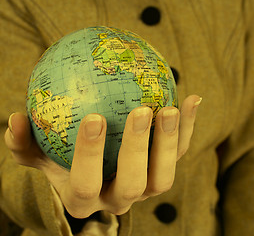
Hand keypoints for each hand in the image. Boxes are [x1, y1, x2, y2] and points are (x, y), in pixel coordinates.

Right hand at [4, 95, 200, 217]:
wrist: (93, 173)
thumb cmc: (62, 162)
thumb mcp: (39, 155)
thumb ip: (25, 143)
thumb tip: (14, 119)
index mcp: (85, 197)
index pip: (85, 183)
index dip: (89, 155)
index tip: (93, 117)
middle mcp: (118, 198)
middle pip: (133, 184)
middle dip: (137, 149)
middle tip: (141, 110)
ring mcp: (145, 188)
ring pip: (163, 175)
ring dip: (169, 141)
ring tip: (172, 107)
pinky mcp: (162, 172)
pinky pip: (179, 152)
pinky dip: (188, 128)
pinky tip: (192, 99)